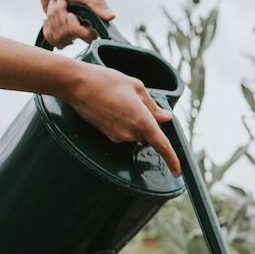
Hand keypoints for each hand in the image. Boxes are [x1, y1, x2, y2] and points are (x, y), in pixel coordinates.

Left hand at [37, 0, 114, 47]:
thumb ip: (97, 4)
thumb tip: (111, 16)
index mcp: (93, 22)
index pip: (88, 37)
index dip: (76, 27)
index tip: (71, 14)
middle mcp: (83, 30)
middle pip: (70, 35)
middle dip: (61, 17)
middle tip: (63, 4)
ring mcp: (70, 34)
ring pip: (58, 37)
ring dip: (53, 17)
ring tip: (57, 7)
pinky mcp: (58, 36)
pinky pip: (51, 38)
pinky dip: (47, 24)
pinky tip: (51, 15)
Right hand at [64, 62, 181, 175]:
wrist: (77, 85)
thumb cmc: (106, 81)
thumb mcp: (136, 87)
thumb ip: (153, 106)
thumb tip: (165, 118)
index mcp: (142, 120)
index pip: (162, 145)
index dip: (172, 160)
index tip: (177, 172)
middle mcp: (131, 133)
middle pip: (148, 134)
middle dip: (146, 121)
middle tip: (132, 100)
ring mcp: (118, 136)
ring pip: (135, 132)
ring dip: (133, 119)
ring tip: (118, 100)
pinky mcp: (108, 136)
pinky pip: (124, 132)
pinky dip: (123, 121)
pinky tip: (112, 106)